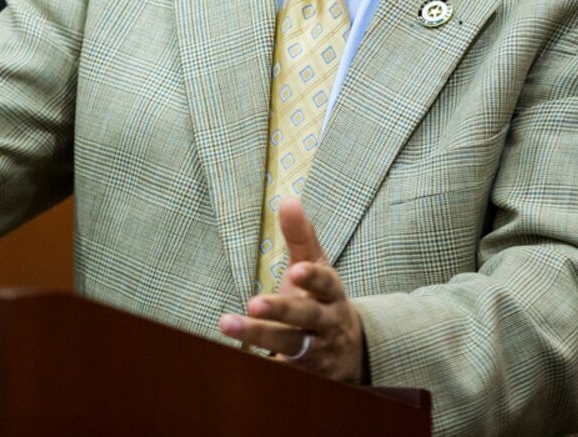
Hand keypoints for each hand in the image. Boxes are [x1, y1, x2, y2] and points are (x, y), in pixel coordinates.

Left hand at [217, 197, 368, 383]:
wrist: (350, 353)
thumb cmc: (322, 299)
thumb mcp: (316, 267)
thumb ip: (301, 236)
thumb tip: (287, 200)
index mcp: (331, 293)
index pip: (326, 283)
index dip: (313, 278)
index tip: (296, 270)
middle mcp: (327, 323)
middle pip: (306, 317)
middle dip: (281, 311)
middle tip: (253, 303)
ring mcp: (317, 352)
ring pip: (290, 346)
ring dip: (259, 338)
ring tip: (227, 324)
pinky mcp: (305, 377)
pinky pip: (283, 374)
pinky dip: (262, 368)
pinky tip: (233, 360)